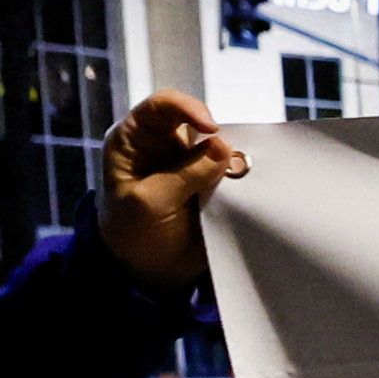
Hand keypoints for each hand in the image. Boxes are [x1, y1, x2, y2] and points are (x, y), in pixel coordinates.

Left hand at [95, 91, 247, 289]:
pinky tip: (246, 190)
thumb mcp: (150, 202)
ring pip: (220, 147)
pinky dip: (242, 178)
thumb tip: (223, 147)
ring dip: (234, 161)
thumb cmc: (132, 233)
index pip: (162, 106)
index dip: (188, 108)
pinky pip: (231, 172)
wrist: (147, 271)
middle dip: (219, 138)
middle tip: (233, 165)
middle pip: (198, 122)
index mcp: (134, 140)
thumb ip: (185, 174)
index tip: (213, 129)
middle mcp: (164, 145)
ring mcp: (189, 164)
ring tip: (240, 181)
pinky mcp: (210, 184)